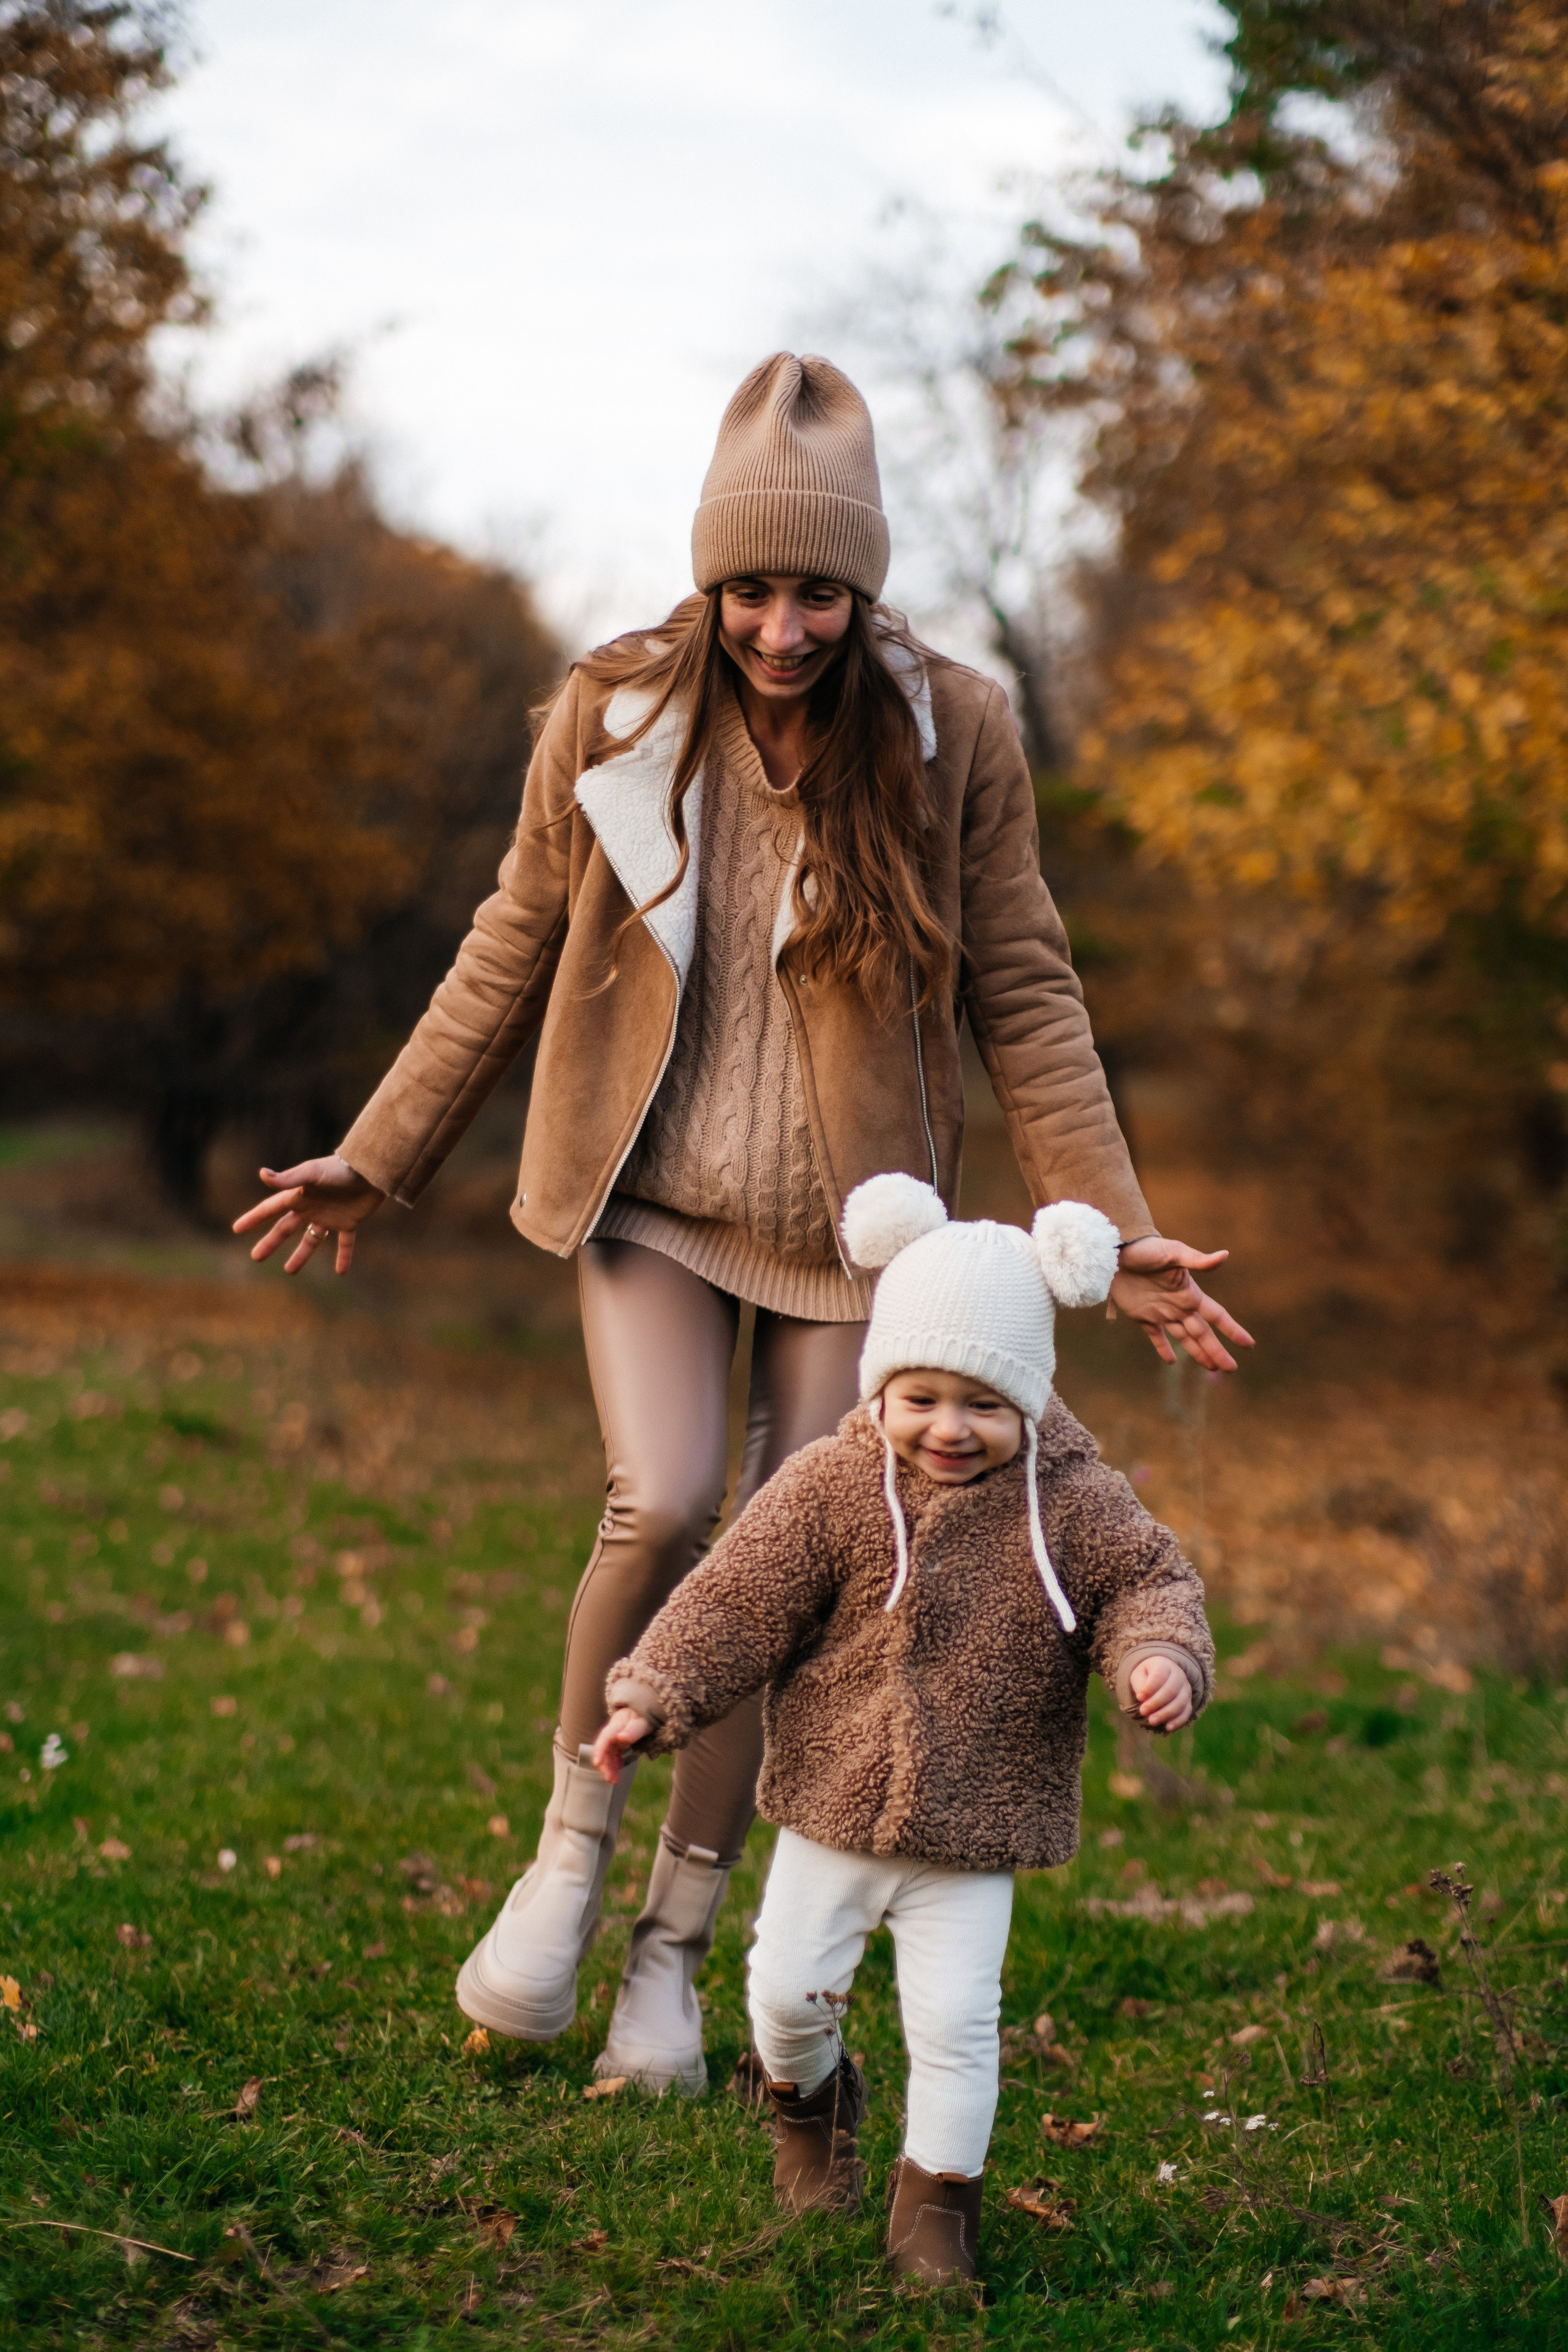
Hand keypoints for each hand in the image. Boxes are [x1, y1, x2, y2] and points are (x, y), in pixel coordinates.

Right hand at [231, 1156, 385, 1276]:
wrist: (371, 1170)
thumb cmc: (340, 1170)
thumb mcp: (312, 1173)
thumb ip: (289, 1178)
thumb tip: (262, 1174)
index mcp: (298, 1196)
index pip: (270, 1209)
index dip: (253, 1219)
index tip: (237, 1229)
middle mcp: (311, 1207)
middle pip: (286, 1228)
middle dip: (271, 1242)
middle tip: (256, 1257)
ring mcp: (330, 1216)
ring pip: (312, 1240)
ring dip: (301, 1255)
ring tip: (289, 1271)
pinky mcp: (350, 1222)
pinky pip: (345, 1243)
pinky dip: (344, 1256)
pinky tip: (342, 1272)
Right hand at [592, 1708, 652, 1783]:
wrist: (646, 1710)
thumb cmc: (644, 1715)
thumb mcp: (643, 1722)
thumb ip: (633, 1730)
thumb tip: (621, 1738)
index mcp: (617, 1724)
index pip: (605, 1737)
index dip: (599, 1750)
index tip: (596, 1763)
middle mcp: (613, 1731)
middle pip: (604, 1749)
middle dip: (605, 1765)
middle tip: (612, 1780)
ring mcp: (614, 1737)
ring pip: (608, 1754)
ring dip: (609, 1767)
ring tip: (615, 1781)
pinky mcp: (618, 1742)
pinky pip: (613, 1754)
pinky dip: (614, 1763)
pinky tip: (618, 1769)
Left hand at [1109, 1237, 1254, 1372]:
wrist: (1117, 1252)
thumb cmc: (1147, 1249)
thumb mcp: (1174, 1253)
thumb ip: (1197, 1260)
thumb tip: (1225, 1255)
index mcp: (1190, 1294)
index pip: (1217, 1316)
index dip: (1232, 1330)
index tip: (1249, 1344)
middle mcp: (1179, 1306)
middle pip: (1203, 1334)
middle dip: (1217, 1351)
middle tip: (1231, 1369)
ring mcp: (1162, 1312)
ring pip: (1185, 1338)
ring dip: (1198, 1353)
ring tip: (1213, 1368)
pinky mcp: (1142, 1316)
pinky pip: (1156, 1337)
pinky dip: (1163, 1349)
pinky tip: (1171, 1361)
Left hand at [1130, 1656, 1192, 1730]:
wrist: (1162, 1675)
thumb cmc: (1148, 1676)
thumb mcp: (1139, 1675)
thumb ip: (1140, 1685)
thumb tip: (1142, 1699)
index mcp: (1164, 1665)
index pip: (1159, 1675)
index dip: (1149, 1688)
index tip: (1138, 1697)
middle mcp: (1178, 1675)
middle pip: (1170, 1690)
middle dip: (1156, 1702)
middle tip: (1143, 1711)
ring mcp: (1186, 1688)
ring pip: (1180, 1702)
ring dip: (1166, 1713)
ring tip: (1152, 1721)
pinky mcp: (1189, 1701)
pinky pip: (1187, 1711)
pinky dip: (1178, 1720)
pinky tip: (1168, 1727)